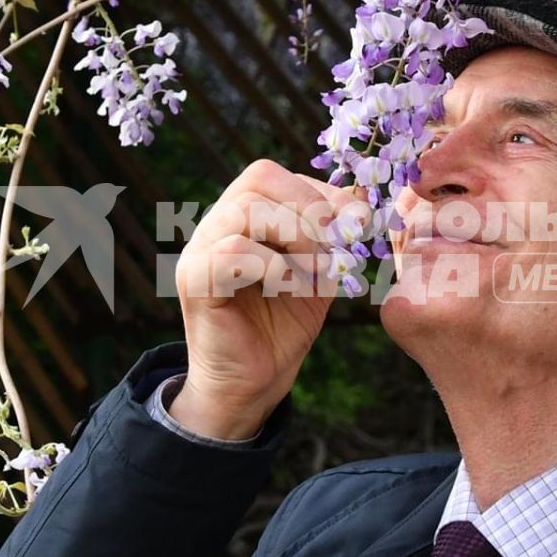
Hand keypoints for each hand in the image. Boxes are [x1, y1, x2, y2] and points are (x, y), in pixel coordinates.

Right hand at [169, 160, 355, 439]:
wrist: (254, 383)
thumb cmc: (284, 324)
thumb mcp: (320, 271)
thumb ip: (334, 234)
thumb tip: (362, 193)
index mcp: (241, 216)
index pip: (272, 173)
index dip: (319, 191)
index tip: (355, 223)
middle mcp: (216, 224)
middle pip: (258, 178)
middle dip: (309, 209)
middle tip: (332, 249)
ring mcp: (199, 250)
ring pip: (246, 210)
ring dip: (295, 237)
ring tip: (313, 273)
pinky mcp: (195, 281)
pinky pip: (233, 251)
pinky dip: (273, 267)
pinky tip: (287, 289)